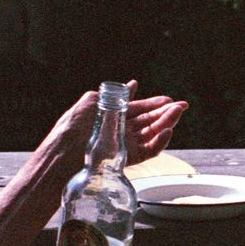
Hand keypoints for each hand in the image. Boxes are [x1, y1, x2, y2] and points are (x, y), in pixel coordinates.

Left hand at [45, 82, 187, 168]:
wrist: (62, 154)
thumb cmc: (72, 128)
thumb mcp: (91, 103)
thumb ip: (115, 96)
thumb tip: (132, 85)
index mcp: (113, 118)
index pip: (140, 110)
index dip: (155, 104)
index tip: (169, 99)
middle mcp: (121, 132)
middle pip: (150, 123)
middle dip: (166, 113)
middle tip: (181, 106)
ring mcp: (125, 146)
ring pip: (152, 135)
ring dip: (167, 124)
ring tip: (177, 113)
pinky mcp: (127, 160)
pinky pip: (149, 152)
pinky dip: (160, 142)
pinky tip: (167, 131)